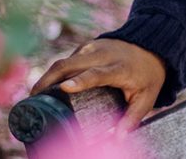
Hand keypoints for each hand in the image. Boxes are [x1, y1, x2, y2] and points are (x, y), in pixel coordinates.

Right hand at [30, 38, 166, 134]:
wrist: (152, 46)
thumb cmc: (148, 75)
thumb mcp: (147, 98)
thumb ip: (132, 118)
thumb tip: (117, 139)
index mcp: (119, 68)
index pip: (98, 73)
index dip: (80, 80)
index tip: (64, 88)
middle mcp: (104, 55)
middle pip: (71, 64)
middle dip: (49, 80)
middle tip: (33, 99)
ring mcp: (94, 47)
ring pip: (65, 60)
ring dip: (47, 76)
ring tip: (34, 95)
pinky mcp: (87, 47)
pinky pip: (67, 59)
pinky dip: (54, 72)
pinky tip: (45, 86)